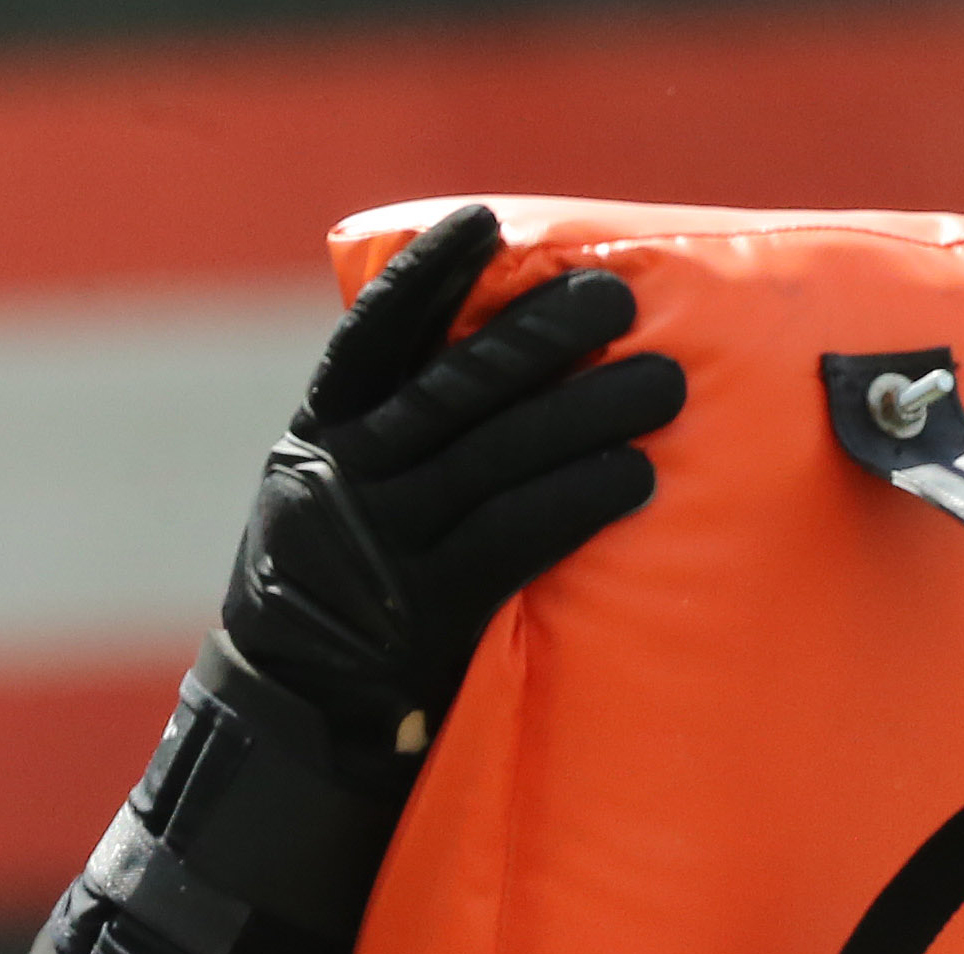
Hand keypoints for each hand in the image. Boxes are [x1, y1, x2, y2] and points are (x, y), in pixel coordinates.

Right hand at [225, 202, 686, 755]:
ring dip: (587, 415)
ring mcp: (377, 548)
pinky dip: (577, 502)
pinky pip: (510, 541)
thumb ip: (392, 435)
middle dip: (540, 337)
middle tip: (620, 299)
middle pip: (449, 391)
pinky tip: (635, 478)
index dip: (425, 277)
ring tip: (666, 385)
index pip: (370, 340)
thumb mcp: (334, 498)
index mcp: (317, 440)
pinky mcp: (422, 613)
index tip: (484, 222)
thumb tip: (505, 352)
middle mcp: (340, 483)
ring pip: (491, 460)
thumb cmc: (348, 589)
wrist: (297, 719)